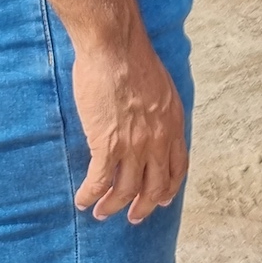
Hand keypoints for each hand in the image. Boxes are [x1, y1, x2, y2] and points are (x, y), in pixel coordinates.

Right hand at [72, 28, 187, 224]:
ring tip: (101, 212)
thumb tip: (152, 123)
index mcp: (173, 123)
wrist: (114, 46)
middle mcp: (157, 140)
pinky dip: (90, 195)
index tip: (162, 199)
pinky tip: (83, 200)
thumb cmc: (133, 57)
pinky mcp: (107, 145)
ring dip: (113, 206)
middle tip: (133, 216)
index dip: (169, 187)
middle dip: (144, 206)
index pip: (178, 167)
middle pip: (155, 187)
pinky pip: (99, 182)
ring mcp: (133, 145)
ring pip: (125, 190)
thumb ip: (160, 111)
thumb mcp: (162, 87)